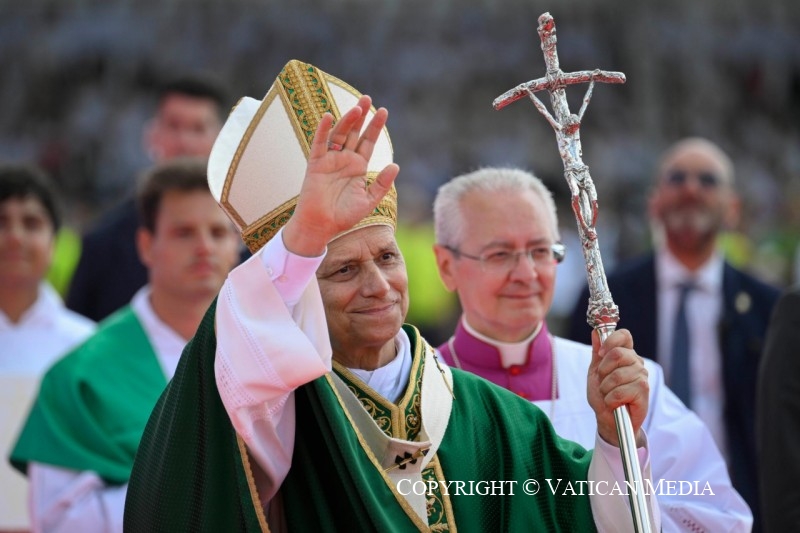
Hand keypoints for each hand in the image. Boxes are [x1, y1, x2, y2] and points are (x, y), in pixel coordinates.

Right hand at [282, 95, 399, 255]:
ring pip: (339, 134)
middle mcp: (344, 159)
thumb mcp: (368, 200)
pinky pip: (319, 143)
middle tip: (368, 98)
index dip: (375, 127)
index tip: (383, 111)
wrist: (322, 226)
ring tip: (357, 108)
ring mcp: (329, 160)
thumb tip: (396, 165)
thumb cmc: (344, 216)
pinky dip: (322, 130)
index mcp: (358, 166)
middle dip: (361, 116)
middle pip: (354, 133)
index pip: (368, 142)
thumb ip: (381, 184)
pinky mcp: (316, 163)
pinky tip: (328, 116)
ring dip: (347, 120)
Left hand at [586, 329, 648, 446]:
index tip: (600, 354)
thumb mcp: (595, 371)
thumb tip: (595, 332)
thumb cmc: (603, 395)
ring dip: (605, 389)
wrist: (609, 419)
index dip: (611, 340)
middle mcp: (636, 362)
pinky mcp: (644, 391)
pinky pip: (619, 391)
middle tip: (603, 382)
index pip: (624, 335)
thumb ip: (597, 352)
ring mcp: (642, 376)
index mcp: (625, 354)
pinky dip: (611, 400)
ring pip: (616, 375)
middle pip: (617, 354)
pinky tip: (615, 403)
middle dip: (603, 371)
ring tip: (609, 395)